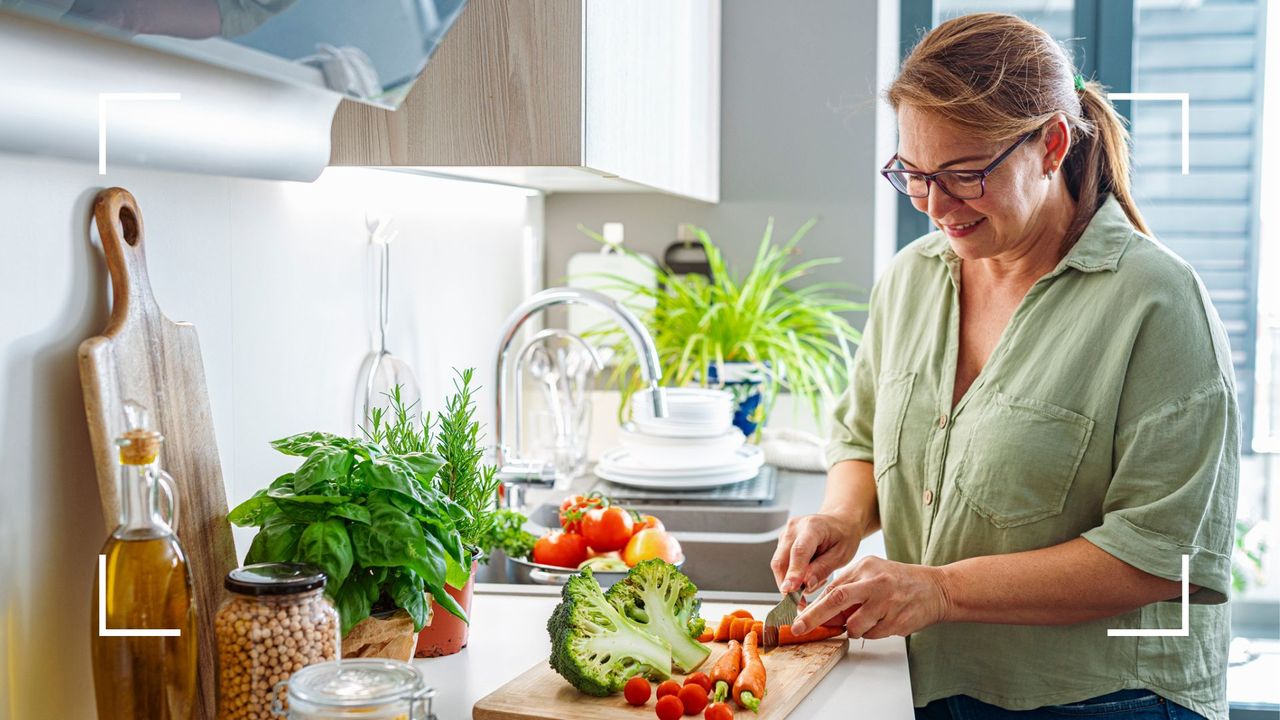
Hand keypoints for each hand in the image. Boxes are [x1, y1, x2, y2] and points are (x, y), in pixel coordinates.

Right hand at [770, 513, 860, 593]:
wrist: (839, 523)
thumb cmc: (843, 536)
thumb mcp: (841, 555)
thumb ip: (823, 569)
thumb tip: (806, 584)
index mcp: (812, 526)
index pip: (798, 551)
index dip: (793, 572)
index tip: (789, 590)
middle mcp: (794, 528)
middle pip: (780, 560)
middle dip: (787, 584)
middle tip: (799, 603)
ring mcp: (785, 534)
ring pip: (778, 565)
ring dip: (790, 582)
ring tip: (812, 585)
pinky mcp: (782, 542)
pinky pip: (781, 564)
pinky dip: (791, 576)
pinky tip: (807, 577)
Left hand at [790, 556, 949, 638]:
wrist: (936, 589)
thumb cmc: (899, 582)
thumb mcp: (872, 574)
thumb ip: (848, 588)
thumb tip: (822, 610)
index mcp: (865, 567)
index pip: (832, 588)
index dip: (813, 606)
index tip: (798, 619)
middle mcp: (875, 582)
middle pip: (837, 600)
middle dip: (814, 617)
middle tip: (799, 628)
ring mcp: (887, 602)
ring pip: (855, 625)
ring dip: (854, 629)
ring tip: (869, 619)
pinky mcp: (898, 620)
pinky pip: (873, 635)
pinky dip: (872, 632)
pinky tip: (885, 620)